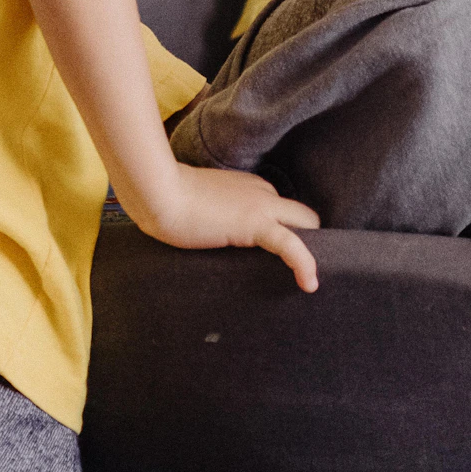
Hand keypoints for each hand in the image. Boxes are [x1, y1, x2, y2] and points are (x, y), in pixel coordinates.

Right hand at [145, 162, 320, 291]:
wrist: (159, 193)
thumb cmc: (168, 200)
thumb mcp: (200, 205)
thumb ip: (217, 216)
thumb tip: (213, 234)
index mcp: (251, 187)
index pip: (282, 209)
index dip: (286, 231)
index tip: (282, 254)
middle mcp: (262, 192)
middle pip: (302, 217)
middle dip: (307, 241)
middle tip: (299, 272)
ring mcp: (261, 206)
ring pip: (305, 227)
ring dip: (310, 253)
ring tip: (309, 282)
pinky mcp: (256, 224)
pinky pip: (291, 245)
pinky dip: (305, 264)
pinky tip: (309, 284)